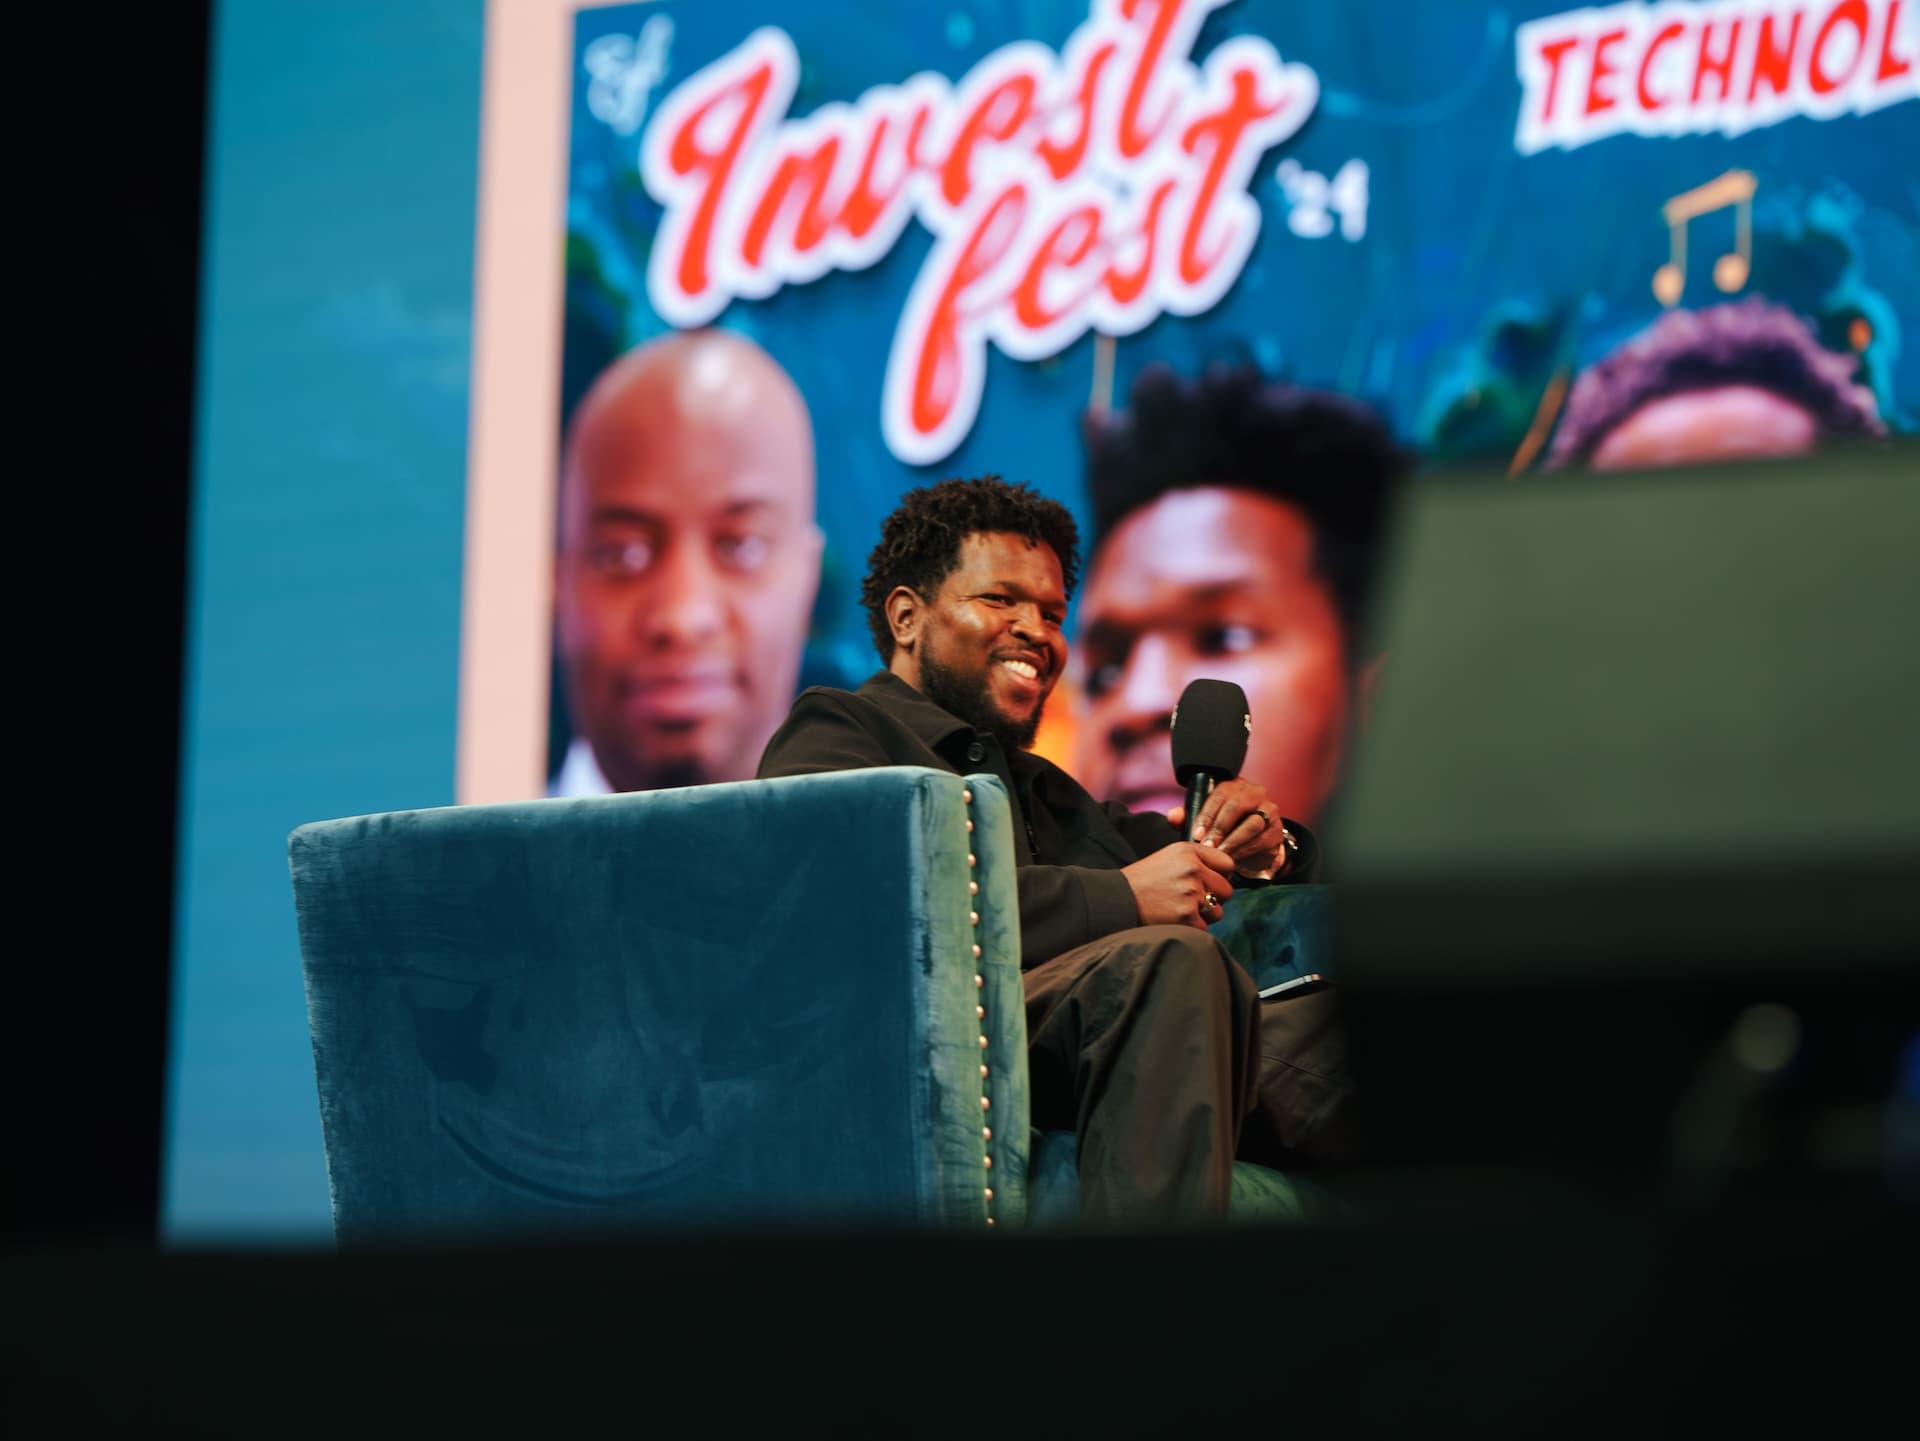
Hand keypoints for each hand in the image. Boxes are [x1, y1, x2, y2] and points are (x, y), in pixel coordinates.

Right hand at [1121, 842, 1236, 929]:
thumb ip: (1197, 860)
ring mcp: (1191, 893)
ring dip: (1203, 916)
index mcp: (1189, 851)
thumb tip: (1224, 874)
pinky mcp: (1187, 916)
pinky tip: (1174, 920)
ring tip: (1179, 910)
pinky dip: (1191, 928)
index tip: (1208, 882)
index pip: (1227, 864)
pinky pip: (1204, 928)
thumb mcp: (1169, 856)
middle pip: (1227, 890)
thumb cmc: (1142, 880)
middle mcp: (1193, 869)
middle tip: (1191, 900)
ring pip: (1217, 911)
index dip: (1220, 875)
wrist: (1116, 899)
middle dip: (1213, 898)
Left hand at [1167, 778, 1290, 878]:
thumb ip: (1187, 817)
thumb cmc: (1224, 827)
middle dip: (1220, 828)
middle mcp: (1253, 792)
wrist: (1252, 843)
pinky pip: (1262, 839)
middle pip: (1236, 806)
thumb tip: (1172, 816)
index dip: (1206, 815)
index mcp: (1233, 785)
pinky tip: (1233, 859)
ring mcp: (1268, 809)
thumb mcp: (1205, 821)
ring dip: (1233, 841)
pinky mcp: (1276, 829)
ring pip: (1252, 824)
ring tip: (1220, 854)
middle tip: (1208, 846)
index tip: (1197, 834)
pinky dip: (1245, 850)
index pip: (1218, 794)